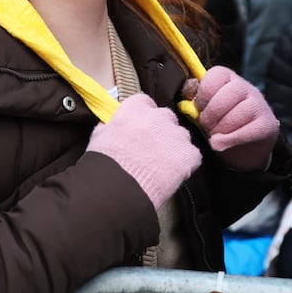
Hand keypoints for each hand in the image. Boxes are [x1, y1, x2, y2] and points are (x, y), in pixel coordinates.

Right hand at [87, 94, 200, 208]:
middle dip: (161, 131)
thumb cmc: (105, 165)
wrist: (118, 189)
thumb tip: (110, 125)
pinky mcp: (189, 154)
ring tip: (161, 166)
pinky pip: (192, 155)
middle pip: (165, 118)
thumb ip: (110, 126)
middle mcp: (158, 116)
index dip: (142, 117)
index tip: (139, 129)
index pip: (144, 103)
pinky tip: (172, 176)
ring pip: (181, 136)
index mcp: (135, 108)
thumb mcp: (99, 137)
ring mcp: (176, 134)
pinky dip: (185, 164)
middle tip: (151, 150)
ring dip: (174, 147)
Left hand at [191, 67, 277, 172]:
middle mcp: (247, 87)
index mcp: (228, 78)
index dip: (203, 96)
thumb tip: (187, 91)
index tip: (199, 110)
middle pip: (228, 94)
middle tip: (206, 127)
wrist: (244, 147)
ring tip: (214, 136)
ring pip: (239, 113)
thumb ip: (194, 97)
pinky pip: (248, 131)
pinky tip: (219, 145)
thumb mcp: (205, 108)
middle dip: (211, 114)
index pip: (216, 76)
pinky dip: (230, 140)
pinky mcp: (267, 125)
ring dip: (221, 129)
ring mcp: (259, 105)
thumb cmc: (219, 122)